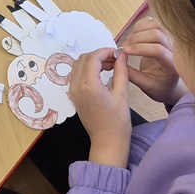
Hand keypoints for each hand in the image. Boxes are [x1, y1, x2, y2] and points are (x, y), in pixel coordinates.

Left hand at [70, 48, 131, 167]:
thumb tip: (122, 56)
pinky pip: (76, 74)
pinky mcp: (73, 95)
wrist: (107, 142)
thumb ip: (121, 72)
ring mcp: (72, 90)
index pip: (93, 58)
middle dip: (99, 55)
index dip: (105, 51)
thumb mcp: (122, 94)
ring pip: (78, 65)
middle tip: (115, 60)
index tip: (117, 53)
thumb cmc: (118, 122)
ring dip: (92, 61)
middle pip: (84, 59)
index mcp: (89, 85)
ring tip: (110, 66)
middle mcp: (76, 86)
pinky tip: (101, 74)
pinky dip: (87, 69)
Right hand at [120, 16, 185, 106]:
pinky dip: (140, 25)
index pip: (158, 50)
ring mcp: (170, 39)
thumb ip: (132, 75)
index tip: (124, 52)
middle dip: (136, 39)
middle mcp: (174, 50)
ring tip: (128, 42)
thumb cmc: (158, 86)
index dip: (140, 49)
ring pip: (155, 24)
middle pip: (157, 34)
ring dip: (138, 30)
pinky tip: (134, 35)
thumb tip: (117, 61)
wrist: (169, 82)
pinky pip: (152, 22)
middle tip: (124, 48)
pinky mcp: (163, 33)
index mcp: (172, 65)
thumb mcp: (145, 86)